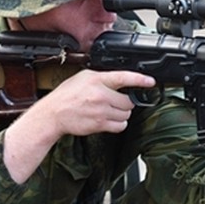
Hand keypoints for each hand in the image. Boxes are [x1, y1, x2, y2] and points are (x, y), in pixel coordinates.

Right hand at [39, 69, 154, 137]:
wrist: (53, 114)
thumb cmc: (66, 96)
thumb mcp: (83, 77)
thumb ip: (102, 78)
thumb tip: (120, 80)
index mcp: (97, 79)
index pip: (124, 77)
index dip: (140, 79)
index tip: (151, 81)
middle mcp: (100, 95)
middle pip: (129, 101)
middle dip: (125, 102)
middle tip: (116, 102)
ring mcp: (101, 111)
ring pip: (126, 114)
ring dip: (121, 114)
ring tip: (109, 111)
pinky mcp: (100, 124)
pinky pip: (120, 126)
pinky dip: (118, 124)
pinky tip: (109, 120)